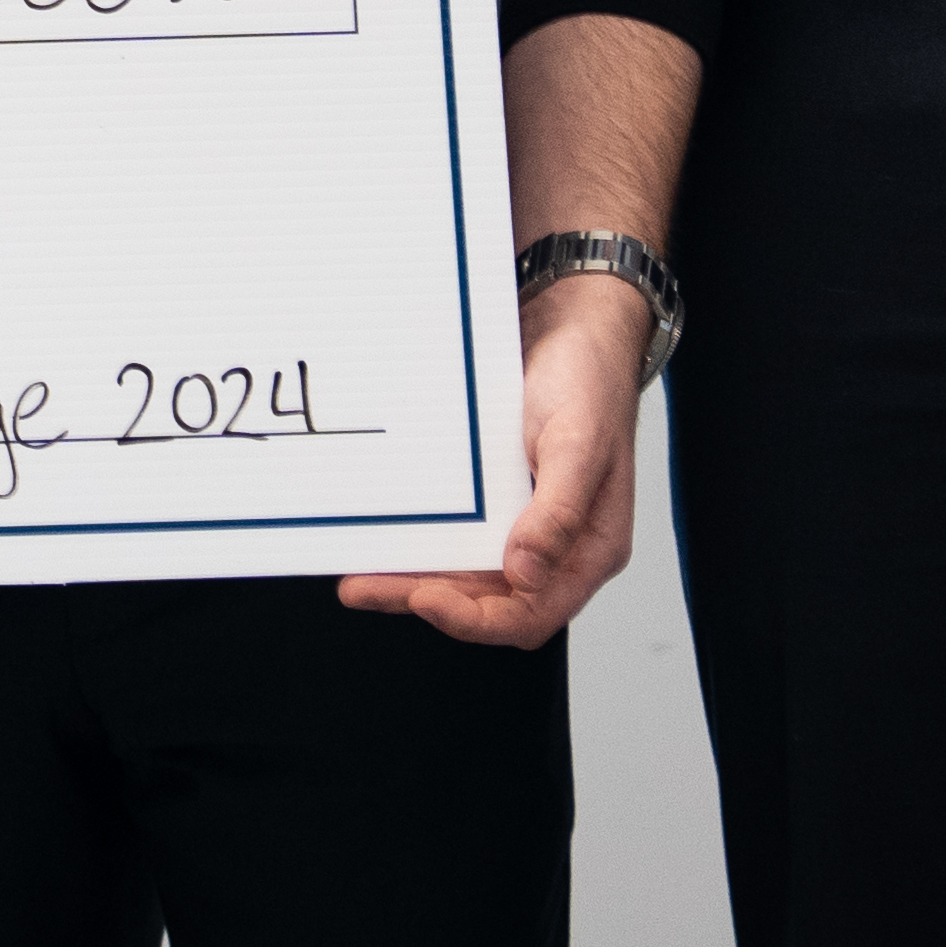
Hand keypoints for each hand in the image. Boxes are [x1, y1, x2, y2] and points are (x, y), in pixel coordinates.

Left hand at [339, 270, 650, 647]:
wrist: (571, 326)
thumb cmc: (589, 381)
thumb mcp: (580, 443)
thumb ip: (559, 512)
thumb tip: (526, 573)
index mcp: (589, 548)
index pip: (533, 614)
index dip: (478, 620)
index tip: (427, 599)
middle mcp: (552, 548)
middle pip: (486, 603)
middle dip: (425, 601)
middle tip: (364, 590)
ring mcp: (517, 525)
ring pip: (461, 575)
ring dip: (409, 580)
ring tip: (355, 581)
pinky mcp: (489, 499)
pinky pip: (450, 534)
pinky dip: (415, 543)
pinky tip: (377, 540)